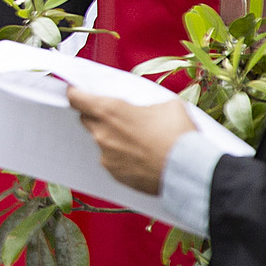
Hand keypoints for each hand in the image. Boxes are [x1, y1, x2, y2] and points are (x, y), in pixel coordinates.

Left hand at [68, 87, 197, 195]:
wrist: (189, 170)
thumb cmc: (179, 136)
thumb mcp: (168, 105)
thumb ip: (147, 102)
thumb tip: (145, 106)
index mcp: (110, 111)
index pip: (76, 98)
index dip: (76, 94)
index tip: (77, 92)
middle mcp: (102, 133)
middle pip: (86, 120)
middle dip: (98, 117)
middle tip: (118, 118)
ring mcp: (106, 155)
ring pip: (101, 141)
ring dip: (113, 138)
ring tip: (138, 141)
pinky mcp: (114, 173)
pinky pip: (111, 160)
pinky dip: (121, 157)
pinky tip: (140, 157)